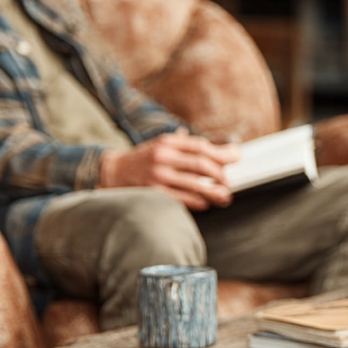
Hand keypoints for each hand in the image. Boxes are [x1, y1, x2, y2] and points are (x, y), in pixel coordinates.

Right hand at [98, 129, 241, 210]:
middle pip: (201, 164)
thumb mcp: (161, 144)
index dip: (222, 153)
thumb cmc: (142, 159)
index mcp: (168, 143)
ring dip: (213, 191)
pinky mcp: (153, 192)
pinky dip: (197, 202)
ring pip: (194, 183)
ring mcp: (157, 175)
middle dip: (220, 174)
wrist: (110, 172)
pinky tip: (205, 204)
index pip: (201, 146)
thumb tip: (219, 148)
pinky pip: (180, 198)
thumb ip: (185, 144)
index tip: (237, 157)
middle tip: (228, 183)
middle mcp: (163, 157)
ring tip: (224, 197)